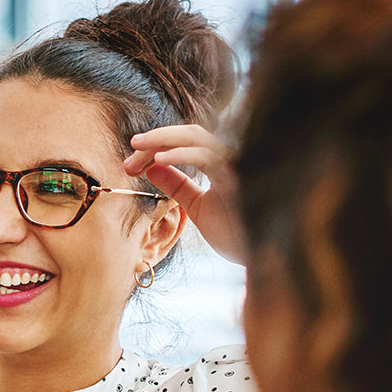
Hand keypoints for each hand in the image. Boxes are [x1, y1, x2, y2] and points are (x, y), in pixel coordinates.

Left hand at [125, 124, 245, 265]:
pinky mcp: (238, 175)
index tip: (132, 162)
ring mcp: (236, 164)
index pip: (188, 143)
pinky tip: (158, 160)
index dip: (158, 146)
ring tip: (137, 150)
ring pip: (198, 137)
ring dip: (163, 140)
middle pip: (191, 133)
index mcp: (222, 163)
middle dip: (158, 138)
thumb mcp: (197, 206)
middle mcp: (231, 157)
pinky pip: (207, 156)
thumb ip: (177, 186)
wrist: (259, 258)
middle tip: (131, 146)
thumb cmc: (234, 232)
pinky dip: (181, 154)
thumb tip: (152, 167)